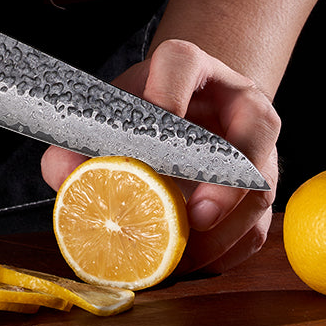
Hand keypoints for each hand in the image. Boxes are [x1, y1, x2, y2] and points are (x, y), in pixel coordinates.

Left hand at [41, 38, 280, 273]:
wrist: (187, 115)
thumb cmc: (143, 114)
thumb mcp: (110, 116)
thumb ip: (77, 142)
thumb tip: (63, 174)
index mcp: (192, 69)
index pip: (183, 63)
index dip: (169, 91)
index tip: (155, 121)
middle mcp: (238, 101)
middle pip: (254, 130)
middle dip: (224, 181)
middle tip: (194, 216)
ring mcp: (260, 145)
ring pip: (261, 186)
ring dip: (225, 228)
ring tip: (183, 253)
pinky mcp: (263, 187)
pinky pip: (257, 225)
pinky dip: (226, 250)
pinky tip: (193, 262)